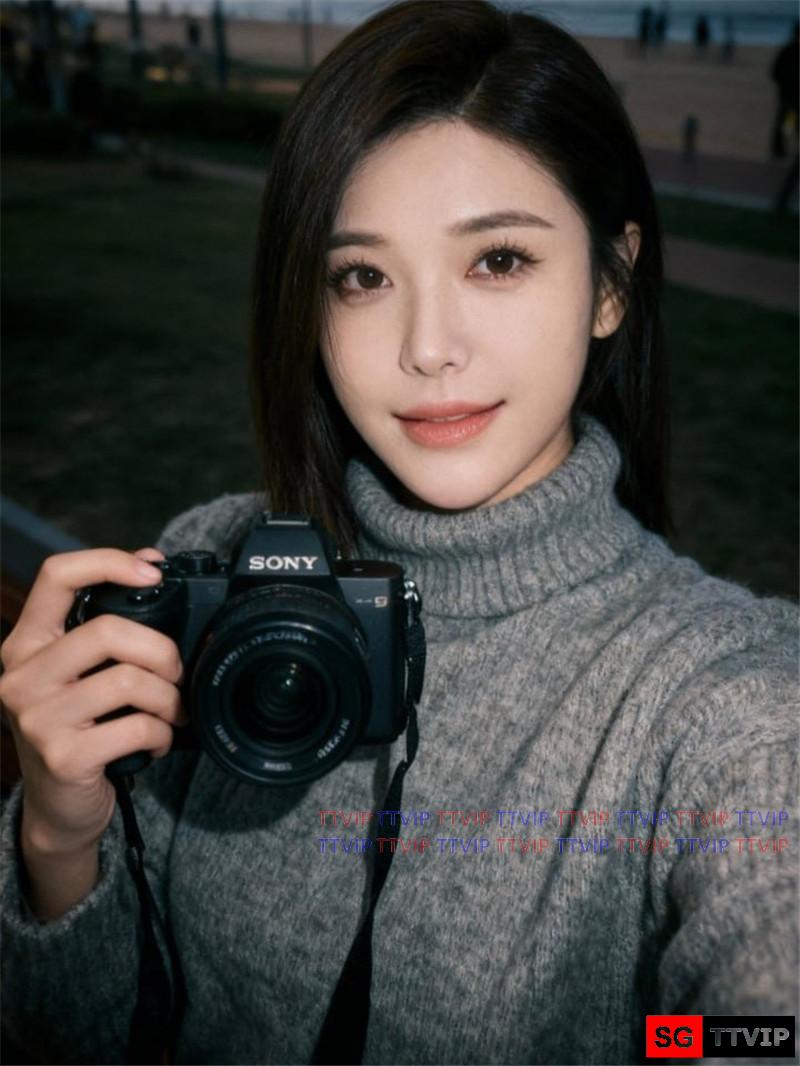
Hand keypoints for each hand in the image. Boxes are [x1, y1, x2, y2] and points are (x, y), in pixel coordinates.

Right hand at [0, 547, 186, 860]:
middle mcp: (22, 675)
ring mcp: (37, 718)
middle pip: (109, 630)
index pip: (56, 576)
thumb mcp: (78, 674)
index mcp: (27, 644)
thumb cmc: (80, 729)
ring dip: (168, 697)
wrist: (59, 809)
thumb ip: (105, 627)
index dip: (108, 561)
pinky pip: (138, 727)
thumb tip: (150, 565)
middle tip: (175, 673)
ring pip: (130, 680)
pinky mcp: (63, 757)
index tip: (151, 571)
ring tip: (170, 711)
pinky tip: (157, 741)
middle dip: (161, 651)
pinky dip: (162, 733)